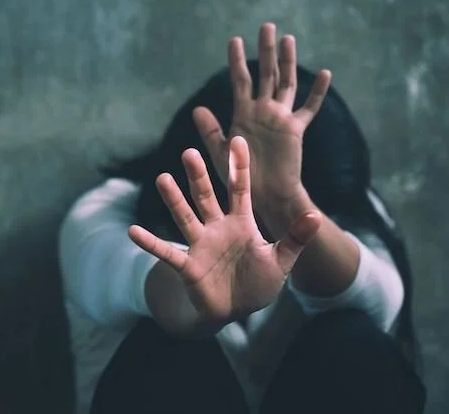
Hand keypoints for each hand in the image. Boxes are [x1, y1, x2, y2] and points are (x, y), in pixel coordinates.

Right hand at [129, 136, 320, 324]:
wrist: (238, 309)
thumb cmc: (259, 281)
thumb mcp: (281, 260)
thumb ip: (295, 238)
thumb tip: (315, 214)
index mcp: (242, 222)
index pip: (240, 189)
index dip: (239, 167)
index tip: (238, 140)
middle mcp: (218, 227)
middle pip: (206, 196)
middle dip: (199, 175)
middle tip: (190, 151)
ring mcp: (201, 244)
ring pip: (185, 216)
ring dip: (173, 199)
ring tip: (162, 178)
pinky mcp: (188, 265)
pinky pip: (167, 252)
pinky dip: (151, 243)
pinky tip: (133, 231)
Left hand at [193, 23, 330, 204]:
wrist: (263, 194)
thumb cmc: (240, 176)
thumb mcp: (220, 152)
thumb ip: (211, 131)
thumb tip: (197, 108)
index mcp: (243, 113)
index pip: (240, 80)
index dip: (237, 60)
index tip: (235, 39)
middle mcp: (263, 110)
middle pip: (265, 73)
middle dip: (266, 51)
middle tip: (266, 26)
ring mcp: (280, 117)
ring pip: (285, 83)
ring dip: (287, 62)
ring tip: (288, 39)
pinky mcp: (295, 129)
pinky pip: (309, 107)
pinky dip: (317, 92)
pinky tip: (325, 73)